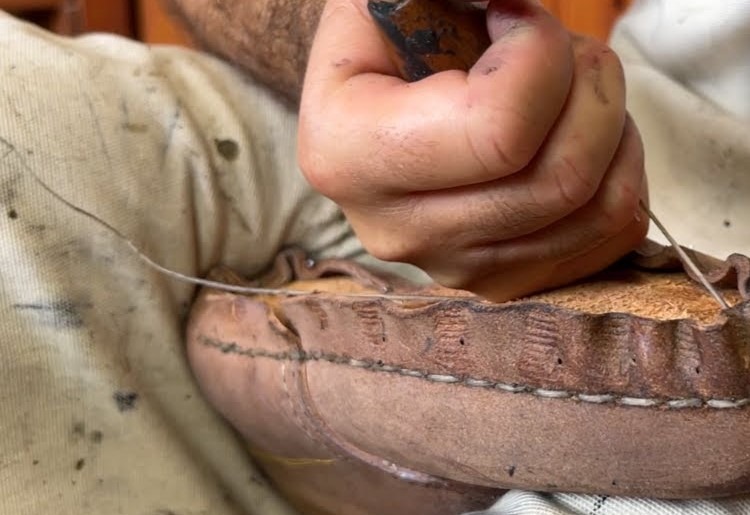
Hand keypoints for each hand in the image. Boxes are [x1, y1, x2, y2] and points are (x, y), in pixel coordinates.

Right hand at [298, 0, 648, 300]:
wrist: (376, 110)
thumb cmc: (391, 44)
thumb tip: (517, 9)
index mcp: (349, 154)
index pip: (498, 131)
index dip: (539, 55)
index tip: (512, 18)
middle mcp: (395, 230)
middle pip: (557, 179)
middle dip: (592, 88)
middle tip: (568, 50)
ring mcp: (452, 267)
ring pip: (594, 210)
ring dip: (610, 129)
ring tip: (573, 94)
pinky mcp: (499, 282)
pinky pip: (608, 235)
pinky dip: (620, 175)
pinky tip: (579, 141)